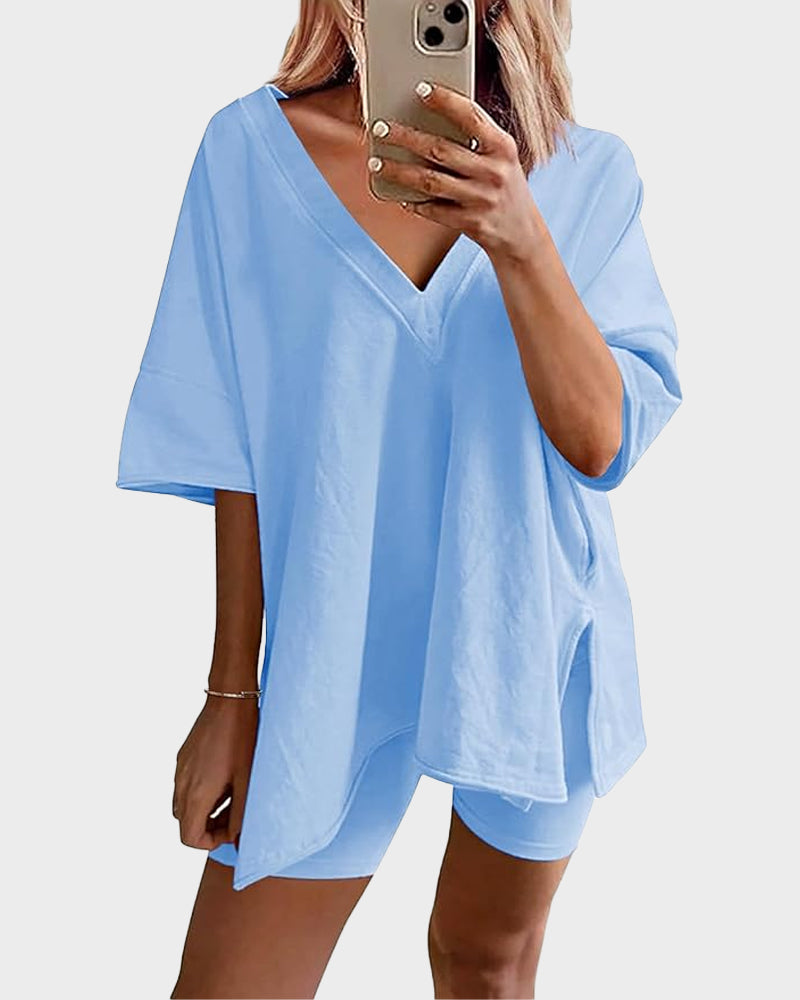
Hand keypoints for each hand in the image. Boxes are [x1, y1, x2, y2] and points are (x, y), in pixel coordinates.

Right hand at [172, 695, 257, 849]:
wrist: (229, 699)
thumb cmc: (242, 737)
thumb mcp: (247, 781)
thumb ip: (241, 815)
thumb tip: (238, 839)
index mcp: (196, 794)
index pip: (189, 838)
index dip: (211, 842)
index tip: (231, 830)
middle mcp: (181, 784)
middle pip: (185, 823)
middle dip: (209, 826)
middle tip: (235, 813)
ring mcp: (180, 769)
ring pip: (184, 804)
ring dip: (204, 809)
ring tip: (232, 795)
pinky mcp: (183, 757)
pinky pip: (185, 785)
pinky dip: (200, 792)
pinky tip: (224, 777)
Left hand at [367, 80, 545, 259]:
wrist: (522, 234)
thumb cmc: (504, 186)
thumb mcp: (501, 157)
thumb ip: (476, 139)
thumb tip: (430, 120)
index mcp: (502, 147)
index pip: (470, 116)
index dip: (445, 101)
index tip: (420, 89)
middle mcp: (493, 172)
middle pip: (440, 149)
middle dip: (406, 137)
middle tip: (380, 128)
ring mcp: (481, 199)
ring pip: (430, 181)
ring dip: (399, 171)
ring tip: (377, 163)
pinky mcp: (471, 223)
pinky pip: (434, 211)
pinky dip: (415, 203)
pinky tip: (399, 196)